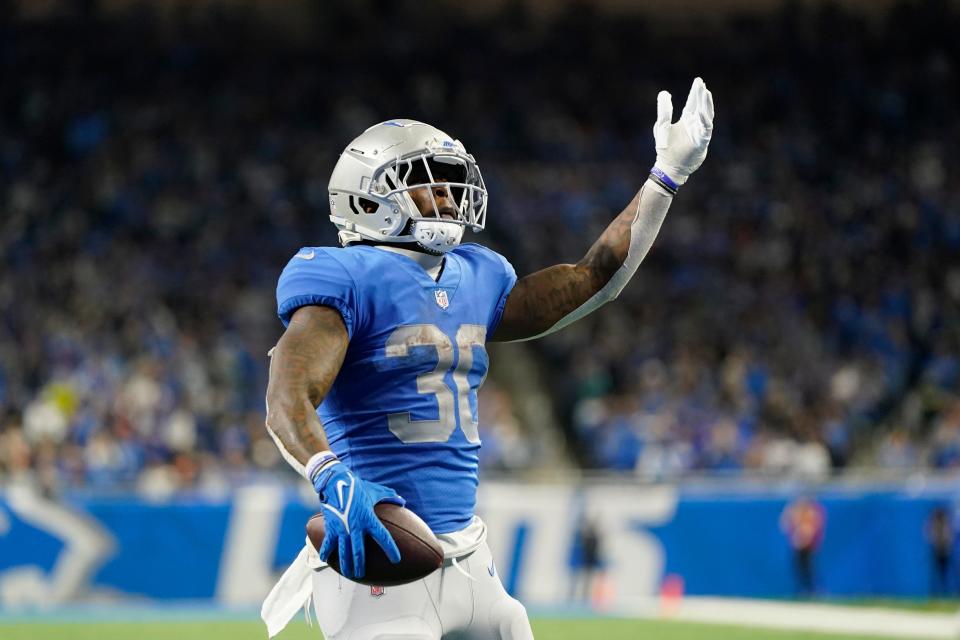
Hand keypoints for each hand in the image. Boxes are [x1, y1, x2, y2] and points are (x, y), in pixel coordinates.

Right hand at [313, 459, 404, 578]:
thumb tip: (402, 501)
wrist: (335, 481)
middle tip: (363, 575)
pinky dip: (326, 552)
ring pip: (344, 551)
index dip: (390, 549)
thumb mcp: (375, 490)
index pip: (383, 537)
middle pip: (359, 551)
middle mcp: (355, 526)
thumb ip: (390, 496)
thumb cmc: (357, 486)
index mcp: (369, 518)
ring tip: (349, 574)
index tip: (396, 560)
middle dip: (361, 565)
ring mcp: (342, 528)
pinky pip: (328, 543)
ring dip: (346, 564)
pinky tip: (327, 560)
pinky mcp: (331, 527)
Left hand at [653, 77, 713, 185]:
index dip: (696, 92)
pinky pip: (706, 130)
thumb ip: (664, 110)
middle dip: (702, 96)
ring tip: (706, 93)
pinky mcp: (701, 142)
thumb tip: (664, 92)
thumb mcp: (662, 125)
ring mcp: (699, 133)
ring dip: (706, 105)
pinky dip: (705, 120)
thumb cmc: (665, 148)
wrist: (668, 166)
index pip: (693, 103)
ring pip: (706, 116)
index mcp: (686, 120)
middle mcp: (695, 125)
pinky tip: (703, 112)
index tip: (699, 81)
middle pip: (701, 107)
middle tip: (702, 84)